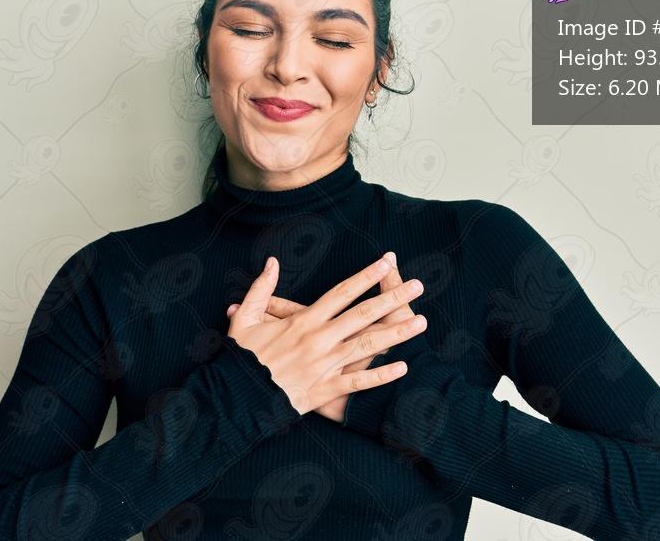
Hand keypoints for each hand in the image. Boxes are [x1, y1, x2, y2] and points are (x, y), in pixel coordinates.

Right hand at [227, 254, 426, 417]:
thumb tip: (272, 262)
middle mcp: (319, 340)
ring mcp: (324, 365)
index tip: (386, 262)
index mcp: (304, 321)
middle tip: (418, 286)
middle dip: (392, 298)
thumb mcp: (245, 318)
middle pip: (363, 314)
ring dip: (396, 334)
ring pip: (367, 346)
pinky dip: (380, 375)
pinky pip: (357, 381)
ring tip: (421, 322)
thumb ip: (261, 288)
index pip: (342, 293)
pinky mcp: (325, 390)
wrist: (238, 397)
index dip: (366, 277)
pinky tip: (402, 367)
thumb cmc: (242, 358)